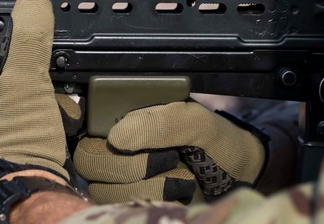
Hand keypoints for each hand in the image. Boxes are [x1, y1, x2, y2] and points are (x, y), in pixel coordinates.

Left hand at [0, 0, 69, 186]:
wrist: (41, 188)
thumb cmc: (19, 141)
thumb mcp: (23, 80)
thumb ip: (27, 40)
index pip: (6, 46)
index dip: (27, 41)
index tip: (45, 46)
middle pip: (34, 66)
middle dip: (51, 75)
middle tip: (51, 89)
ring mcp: (19, 120)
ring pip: (52, 87)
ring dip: (63, 95)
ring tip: (59, 109)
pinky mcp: (42, 135)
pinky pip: (62, 110)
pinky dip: (70, 112)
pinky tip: (69, 120)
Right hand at [74, 100, 267, 203]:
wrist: (238, 175)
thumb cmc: (216, 141)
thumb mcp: (198, 122)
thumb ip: (162, 122)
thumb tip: (117, 138)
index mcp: (128, 116)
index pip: (85, 120)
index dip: (90, 129)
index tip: (121, 140)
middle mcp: (118, 145)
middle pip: (88, 159)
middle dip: (129, 165)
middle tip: (168, 159)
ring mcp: (122, 178)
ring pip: (101, 189)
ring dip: (145, 188)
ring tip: (179, 180)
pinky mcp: (131, 202)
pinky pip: (117, 208)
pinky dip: (149, 203)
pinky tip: (175, 197)